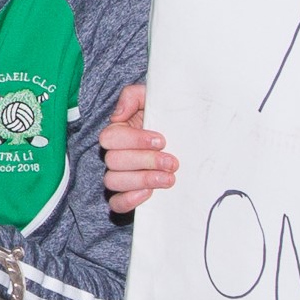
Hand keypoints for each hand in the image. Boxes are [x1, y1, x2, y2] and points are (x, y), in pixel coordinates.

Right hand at [98, 83, 174, 215]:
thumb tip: (118, 116)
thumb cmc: (167, 117)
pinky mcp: (128, 195)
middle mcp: (115, 154)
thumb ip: (132, 96)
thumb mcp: (153, 98)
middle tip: (172, 162)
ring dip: (142, 180)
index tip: (162, 140)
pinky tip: (150, 194)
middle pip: (113, 161)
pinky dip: (128, 200)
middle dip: (146, 161)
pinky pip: (116, 203)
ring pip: (113, 181)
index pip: (110, 137)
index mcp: (118, 132)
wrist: (188, 138)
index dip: (135, 140)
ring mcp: (120, 176)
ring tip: (169, 179)